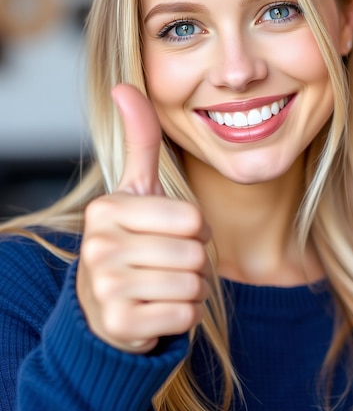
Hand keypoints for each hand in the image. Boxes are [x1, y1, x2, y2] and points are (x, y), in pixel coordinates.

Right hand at [76, 84, 210, 353]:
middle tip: (166, 264)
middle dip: (194, 262)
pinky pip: (185, 316)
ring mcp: (105, 288)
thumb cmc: (134, 240)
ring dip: (191, 289)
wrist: (108, 305)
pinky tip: (158, 309)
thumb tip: (124, 86)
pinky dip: (183, 316)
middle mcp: (98, 247)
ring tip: (162, 284)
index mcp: (106, 209)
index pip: (192, 218)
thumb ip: (140, 139)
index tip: (168, 234)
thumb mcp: (136, 190)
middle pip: (195, 252)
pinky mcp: (118, 324)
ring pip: (192, 285)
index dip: (194, 230)